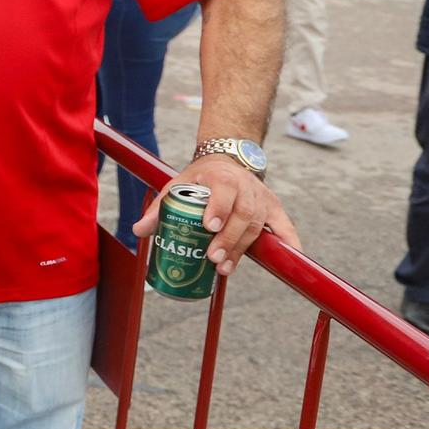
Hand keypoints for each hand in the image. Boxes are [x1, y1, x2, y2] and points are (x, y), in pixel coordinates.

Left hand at [133, 153, 299, 275]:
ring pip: (257, 224)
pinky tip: (290, 257)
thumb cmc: (199, 179)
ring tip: (224, 267)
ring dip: (242, 248)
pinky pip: (285, 227)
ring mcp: (262, 198)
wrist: (227, 161)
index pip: (223, 192)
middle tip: (213, 258)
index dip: (218, 209)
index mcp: (221, 177)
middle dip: (228, 238)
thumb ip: (159, 208)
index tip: (209, 227)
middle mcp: (245, 186)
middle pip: (242, 214)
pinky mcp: (274, 209)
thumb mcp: (177, 185)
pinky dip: (290, 241)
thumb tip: (138, 231)